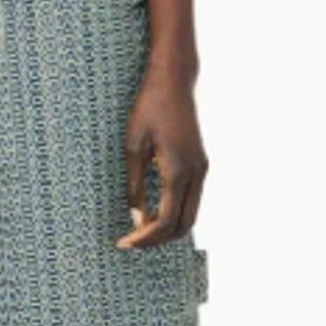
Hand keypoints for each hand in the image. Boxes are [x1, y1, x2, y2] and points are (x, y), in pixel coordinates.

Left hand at [117, 62, 206, 247]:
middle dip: (157, 239)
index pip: (165, 220)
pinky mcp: (200, 165)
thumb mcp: (133, 147)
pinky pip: (191, 201)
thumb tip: (136, 219)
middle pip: (183, 225)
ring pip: (190, 216)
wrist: (174, 82)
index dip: (145, 238)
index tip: (123, 243)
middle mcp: (196, 174)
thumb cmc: (149, 108)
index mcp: (179, 170)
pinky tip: (152, 212)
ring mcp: (202, 170)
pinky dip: (174, 214)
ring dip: (167, 229)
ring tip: (139, 229)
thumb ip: (135, 186)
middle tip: (131, 242)